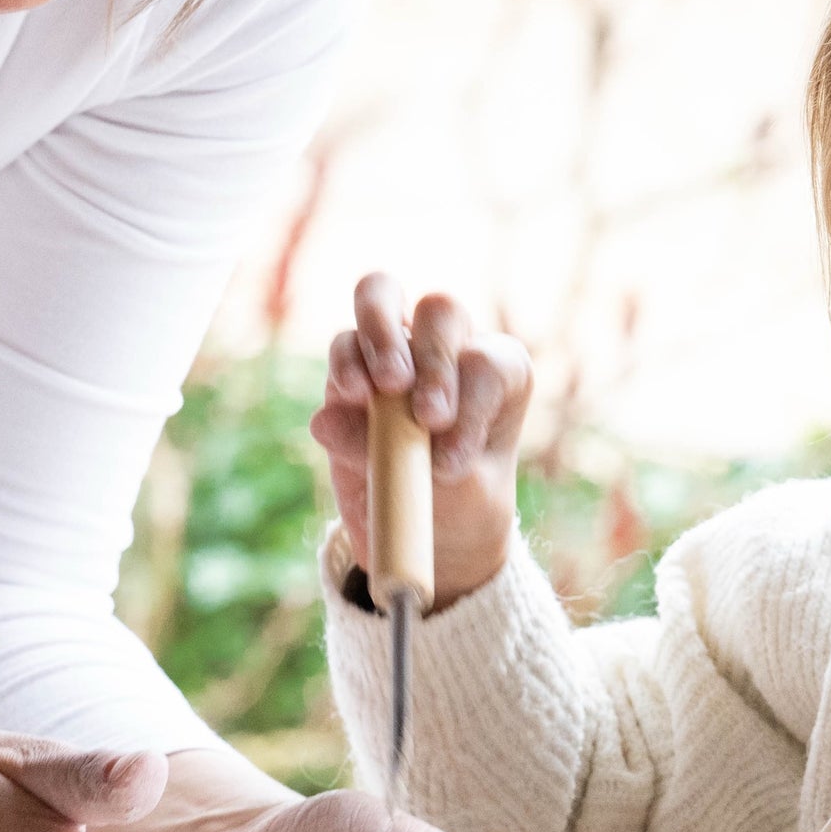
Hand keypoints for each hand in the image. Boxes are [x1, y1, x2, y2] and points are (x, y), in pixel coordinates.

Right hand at [310, 273, 531, 609]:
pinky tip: (348, 402)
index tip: (451, 463)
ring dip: (380, 337)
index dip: (469, 406)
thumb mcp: (459, 494)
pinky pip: (342, 346)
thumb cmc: (461, 505)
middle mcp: (450, 349)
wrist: (427, 535)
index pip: (487, 364)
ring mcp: (396, 352)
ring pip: (381, 297)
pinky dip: (343, 368)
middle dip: (433, 357)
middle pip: (441, 310)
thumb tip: (332, 421)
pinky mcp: (351, 372)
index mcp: (499, 373)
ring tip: (379, 390)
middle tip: (426, 416)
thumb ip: (410, 458)